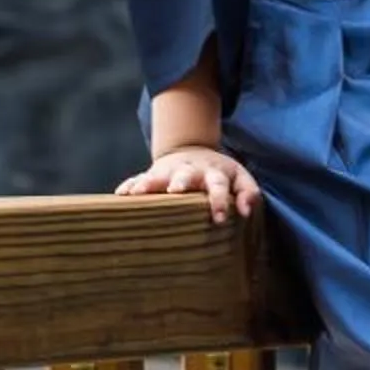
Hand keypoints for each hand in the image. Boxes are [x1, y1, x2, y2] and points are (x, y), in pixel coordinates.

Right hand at [118, 145, 261, 223]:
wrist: (193, 151)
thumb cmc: (219, 174)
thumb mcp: (239, 177)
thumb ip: (248, 192)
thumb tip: (246, 211)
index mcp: (213, 172)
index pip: (218, 184)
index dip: (219, 200)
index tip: (219, 218)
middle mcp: (190, 170)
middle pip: (185, 174)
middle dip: (180, 181)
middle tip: (175, 190)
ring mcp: (168, 170)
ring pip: (157, 175)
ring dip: (149, 183)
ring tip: (138, 193)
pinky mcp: (152, 173)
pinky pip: (138, 178)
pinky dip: (129, 185)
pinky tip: (121, 194)